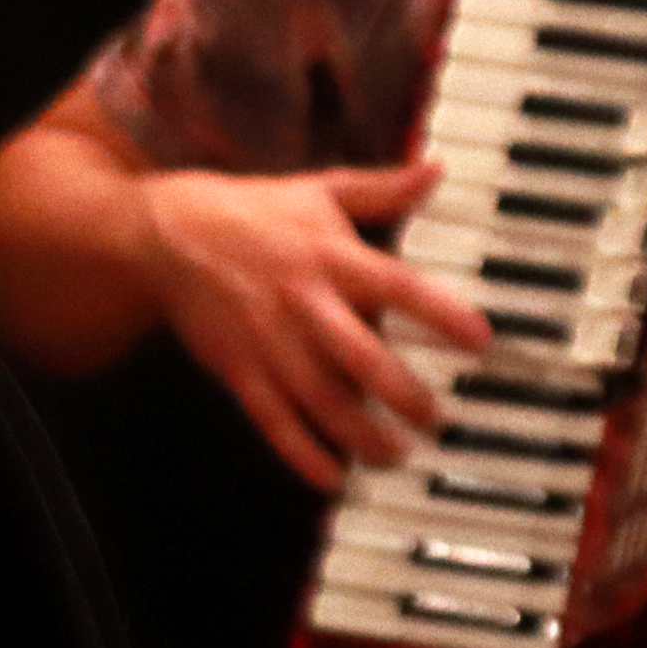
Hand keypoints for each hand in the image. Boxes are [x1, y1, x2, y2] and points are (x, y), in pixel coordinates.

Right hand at [138, 159, 493, 491]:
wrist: (166, 234)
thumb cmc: (252, 212)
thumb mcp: (318, 190)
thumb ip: (381, 190)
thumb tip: (434, 169)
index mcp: (331, 257)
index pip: (398, 287)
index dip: (441, 314)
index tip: (480, 341)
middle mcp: (304, 304)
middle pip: (362, 359)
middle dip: (405, 396)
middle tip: (437, 419)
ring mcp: (269, 342)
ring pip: (322, 401)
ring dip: (362, 436)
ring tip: (397, 456)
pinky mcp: (239, 370)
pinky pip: (273, 422)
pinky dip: (302, 455)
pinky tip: (333, 478)